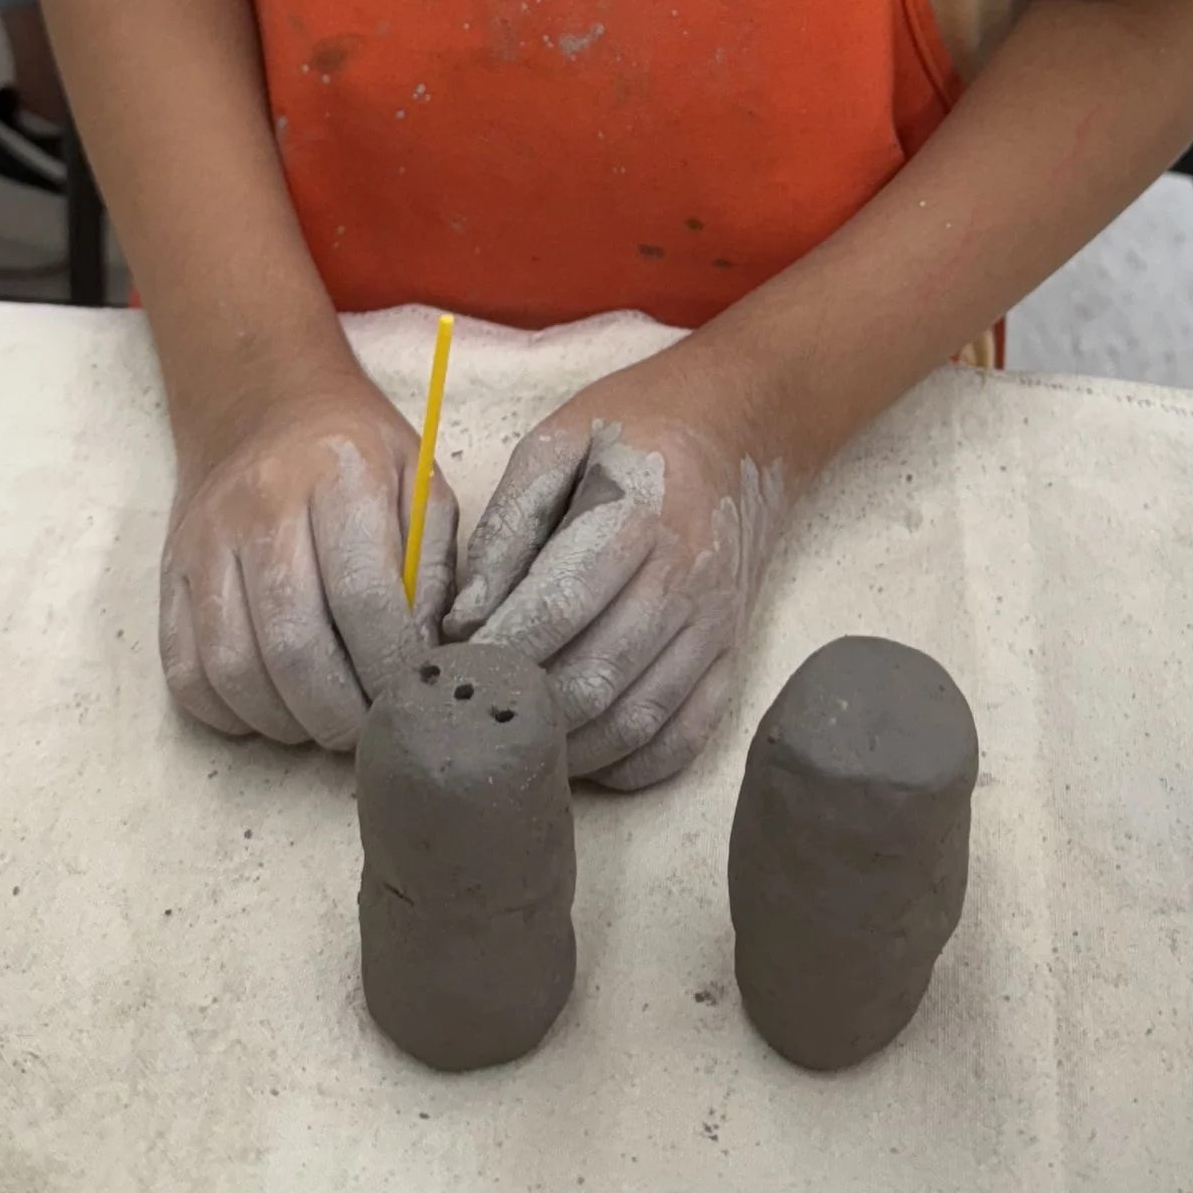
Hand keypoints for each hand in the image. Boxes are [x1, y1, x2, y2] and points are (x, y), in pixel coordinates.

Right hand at [159, 372, 457, 750]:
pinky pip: (184, 671)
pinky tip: (269, 706)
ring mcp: (205, 541)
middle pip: (293, 643)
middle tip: (364, 730)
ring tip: (320, 721)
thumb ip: (434, 565)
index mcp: (338, 471)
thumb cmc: (354, 452)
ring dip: (284, 721)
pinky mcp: (168, 574)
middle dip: (337, 712)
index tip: (408, 692)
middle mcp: (261, 503)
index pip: (363, 595)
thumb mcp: (418, 478)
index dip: (390, 665)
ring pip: (232, 667)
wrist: (261, 403)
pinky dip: (227, 712)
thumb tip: (428, 658)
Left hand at [446, 355, 788, 790]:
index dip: (499, 648)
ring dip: (569, 746)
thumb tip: (467, 614)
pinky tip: (585, 757)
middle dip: (524, 706)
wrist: (740, 427)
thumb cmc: (636, 431)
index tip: (452, 664)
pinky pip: (686, 736)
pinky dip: (632, 765)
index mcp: (638, 515)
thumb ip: (508, 523)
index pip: (559, 607)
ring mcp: (714, 624)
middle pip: (595, 676)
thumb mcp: (561, 441)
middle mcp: (685, 578)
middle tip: (476, 710)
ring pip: (636, 719)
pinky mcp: (731, 653)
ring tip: (517, 738)